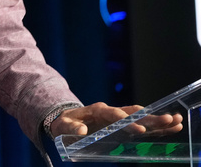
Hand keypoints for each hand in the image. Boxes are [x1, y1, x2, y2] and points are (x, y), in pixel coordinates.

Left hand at [48, 102, 183, 137]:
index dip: (126, 121)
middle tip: (167, 119)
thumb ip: (71, 127)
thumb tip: (82, 130)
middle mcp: (111, 111)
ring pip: (141, 117)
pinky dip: (155, 126)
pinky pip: (142, 124)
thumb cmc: (65, 124)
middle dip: (149, 117)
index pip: (114, 114)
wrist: (67, 121)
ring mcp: (119, 117)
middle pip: (132, 113)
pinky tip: (172, 127)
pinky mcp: (124, 125)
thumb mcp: (63, 125)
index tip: (139, 129)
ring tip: (176, 120)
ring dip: (157, 119)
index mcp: (97, 110)